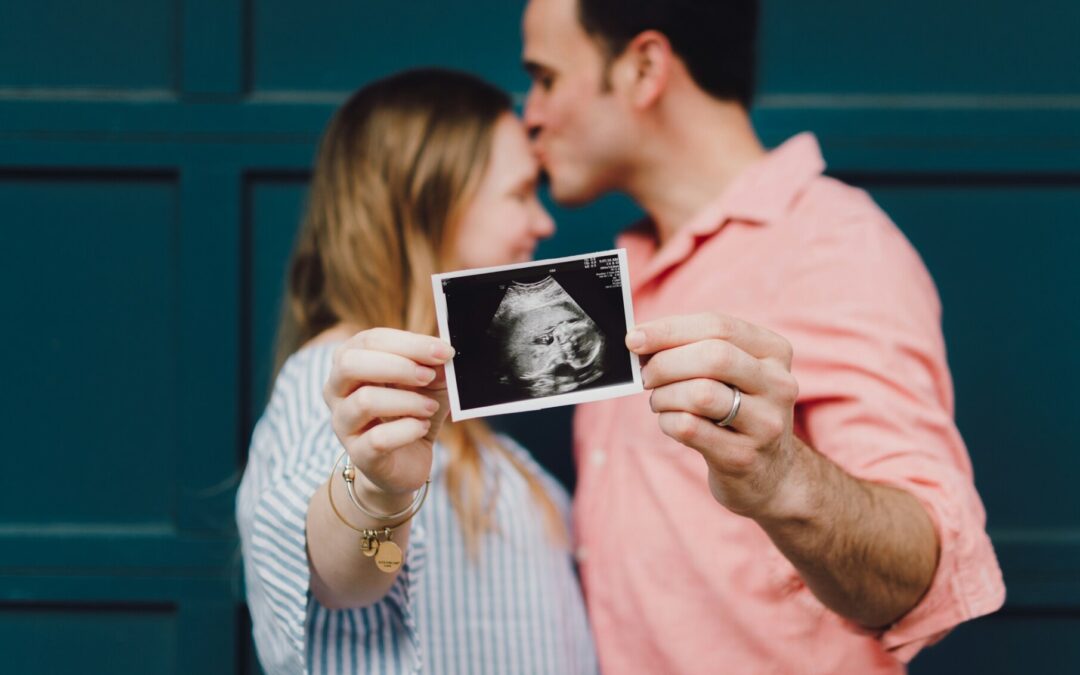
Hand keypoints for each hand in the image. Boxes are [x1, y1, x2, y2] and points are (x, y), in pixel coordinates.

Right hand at [323, 328, 454, 504]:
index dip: (409, 343)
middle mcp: (336, 390)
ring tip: (430, 407)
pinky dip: (407, 430)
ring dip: (407, 401)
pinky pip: (378, 439)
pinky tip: (422, 427)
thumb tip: (444, 350)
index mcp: (350, 361)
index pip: (370, 340)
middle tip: (429, 376)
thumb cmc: (412, 411)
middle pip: (351, 364)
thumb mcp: (429, 383)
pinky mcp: (358, 454)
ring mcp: (343, 423)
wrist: (406, 461)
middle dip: (398, 366)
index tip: (443, 351)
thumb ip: (434, 365)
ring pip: (365, 401)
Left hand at [627, 312, 799, 517]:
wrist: (770, 474)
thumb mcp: (732, 374)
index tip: (634, 338)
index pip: (718, 326)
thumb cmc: (737, 410)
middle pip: (713, 357)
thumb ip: (694, 349)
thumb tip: (640, 339)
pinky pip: (690, 428)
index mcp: (774, 352)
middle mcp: (778, 385)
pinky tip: (669, 422)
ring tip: (659, 401)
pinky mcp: (744, 456)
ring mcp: (766, 424)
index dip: (669, 330)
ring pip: (700, 394)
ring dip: (664, 395)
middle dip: (666, 363)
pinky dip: (667, 421)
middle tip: (645, 376)